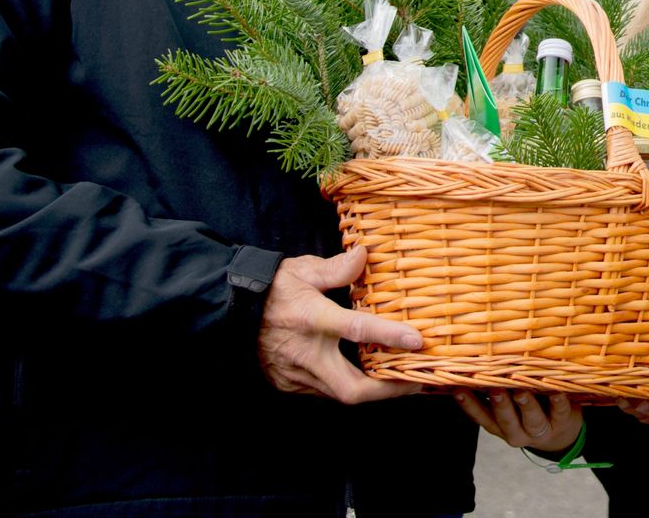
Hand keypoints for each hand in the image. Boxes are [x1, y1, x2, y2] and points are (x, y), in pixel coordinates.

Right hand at [257, 245, 423, 403]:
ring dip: (371, 389)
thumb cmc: (272, 289)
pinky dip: (349, 386)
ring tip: (400, 378)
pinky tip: (367, 376)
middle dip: (388, 391)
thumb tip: (364, 255)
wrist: (231, 311)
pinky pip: (325, 392)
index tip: (417, 340)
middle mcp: (305, 355)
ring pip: (341, 394)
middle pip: (352, 389)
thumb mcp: (302, 269)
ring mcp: (295, 375)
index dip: (389, 336)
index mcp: (312, 319)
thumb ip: (335, 268)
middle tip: (417, 382)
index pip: (356, 330)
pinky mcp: (289, 385)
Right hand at [456, 389, 582, 453]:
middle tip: (494, 388)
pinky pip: (560, 411)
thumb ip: (494, 392)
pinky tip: (556, 391)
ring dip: (526, 404)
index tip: (457, 389)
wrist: (563, 434)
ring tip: (521, 390)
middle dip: (499, 404)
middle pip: (506, 420)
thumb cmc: (527, 412)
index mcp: (500, 427)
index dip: (469, 404)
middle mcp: (517, 432)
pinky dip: (558, 401)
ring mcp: (540, 429)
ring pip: (532, 419)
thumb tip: (470, 366)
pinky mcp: (562, 421)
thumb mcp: (508, 409)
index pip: (481, 417)